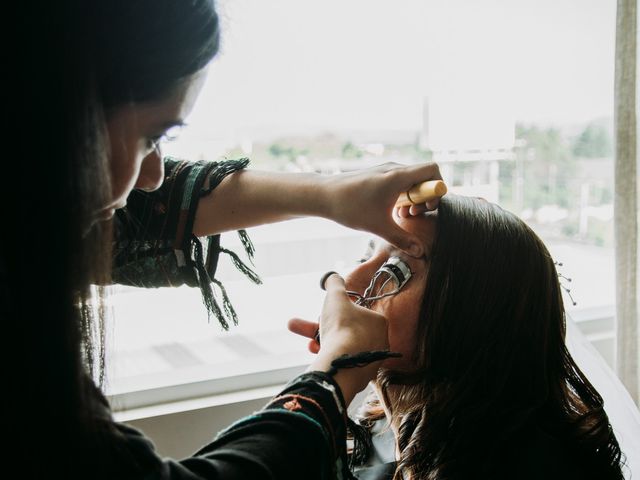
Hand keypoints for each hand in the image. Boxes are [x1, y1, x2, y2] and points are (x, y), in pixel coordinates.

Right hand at [288, 273, 388, 402]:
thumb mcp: (335, 297)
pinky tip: (318, 357)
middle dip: (322, 328)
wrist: (342, 363)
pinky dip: (330, 358)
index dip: (335, 312)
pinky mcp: (362, 376)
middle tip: (304, 328)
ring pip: (343, 347)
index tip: (321, 314)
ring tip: (309, 346)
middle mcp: (379, 341)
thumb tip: (332, 276)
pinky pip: (343, 363)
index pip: (354, 313)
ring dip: (322, 343)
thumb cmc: (342, 326)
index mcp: (378, 321)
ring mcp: (371, 360)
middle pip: (346, 330)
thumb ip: (334, 284)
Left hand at [320, 162, 441, 257]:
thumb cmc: (349, 207)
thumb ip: (402, 239)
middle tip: (412, 216)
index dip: (437, 189)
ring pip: (412, 181)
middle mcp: (394, 169)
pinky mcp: (378, 176)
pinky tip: (390, 211)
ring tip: (400, 216)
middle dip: (424, 199)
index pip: (433, 170)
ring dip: (412, 199)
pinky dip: (401, 196)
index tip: (426, 208)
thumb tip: (419, 252)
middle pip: (424, 178)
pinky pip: (400, 182)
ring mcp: (386, 171)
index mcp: (398, 176)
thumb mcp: (378, 227)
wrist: (323, 195)